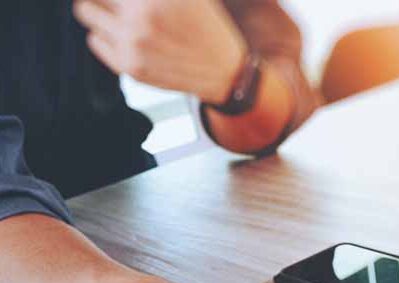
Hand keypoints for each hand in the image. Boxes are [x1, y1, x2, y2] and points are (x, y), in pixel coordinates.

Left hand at [73, 0, 246, 103]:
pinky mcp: (129, 66)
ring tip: (120, 15)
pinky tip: (126, 35)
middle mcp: (140, 17)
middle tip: (119, 3)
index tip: (127, 1)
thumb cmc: (207, 28)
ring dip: (100, 10)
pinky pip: (94, 41)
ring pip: (87, 14)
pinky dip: (105, 35)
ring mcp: (132, 43)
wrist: (225, 73)